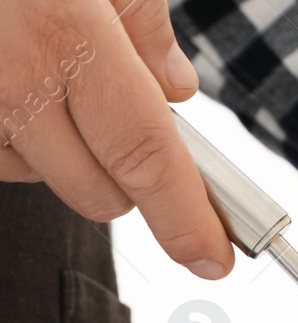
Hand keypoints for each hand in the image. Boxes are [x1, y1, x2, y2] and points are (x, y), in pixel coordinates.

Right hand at [0, 0, 233, 277]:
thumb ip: (141, 23)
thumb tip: (176, 89)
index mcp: (65, 32)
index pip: (146, 155)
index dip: (185, 219)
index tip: (211, 259)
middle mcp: (7, 76)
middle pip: (98, 189)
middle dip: (126, 174)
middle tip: (118, 110)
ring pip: (38, 176)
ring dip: (56, 147)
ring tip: (40, 68)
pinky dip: (8, 133)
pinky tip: (5, 81)